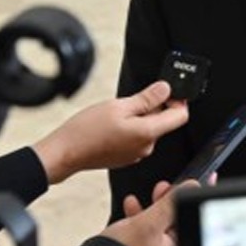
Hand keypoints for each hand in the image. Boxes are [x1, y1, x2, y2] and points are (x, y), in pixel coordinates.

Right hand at [32, 81, 188, 184]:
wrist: (65, 152)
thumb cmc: (87, 130)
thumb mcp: (119, 105)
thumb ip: (147, 98)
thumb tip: (166, 89)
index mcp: (148, 133)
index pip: (180, 116)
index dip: (178, 100)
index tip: (168, 90)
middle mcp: (146, 147)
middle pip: (163, 122)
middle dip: (153, 107)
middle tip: (132, 99)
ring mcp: (136, 154)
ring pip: (148, 128)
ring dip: (139, 116)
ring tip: (117, 112)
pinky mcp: (126, 156)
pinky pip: (137, 137)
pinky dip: (130, 127)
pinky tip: (112, 124)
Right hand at [102, 180, 199, 245]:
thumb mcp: (149, 223)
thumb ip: (169, 205)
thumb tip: (191, 187)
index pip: (185, 219)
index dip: (183, 201)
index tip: (179, 186)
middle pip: (171, 220)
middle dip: (166, 201)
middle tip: (162, 188)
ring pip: (155, 222)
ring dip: (150, 206)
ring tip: (144, 195)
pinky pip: (140, 228)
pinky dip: (137, 214)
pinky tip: (130, 204)